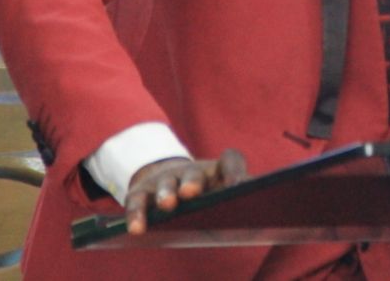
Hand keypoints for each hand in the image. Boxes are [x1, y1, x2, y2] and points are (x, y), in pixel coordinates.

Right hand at [124, 149, 246, 234]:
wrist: (166, 184)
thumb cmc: (201, 193)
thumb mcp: (218, 191)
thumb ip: (237, 197)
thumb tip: (254, 201)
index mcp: (215, 172)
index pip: (230, 161)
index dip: (234, 171)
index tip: (238, 186)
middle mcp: (189, 172)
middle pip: (193, 174)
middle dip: (193, 182)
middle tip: (191, 192)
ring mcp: (164, 181)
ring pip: (165, 185)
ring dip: (166, 194)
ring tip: (167, 205)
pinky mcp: (140, 193)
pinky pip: (137, 203)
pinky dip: (136, 215)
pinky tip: (136, 229)